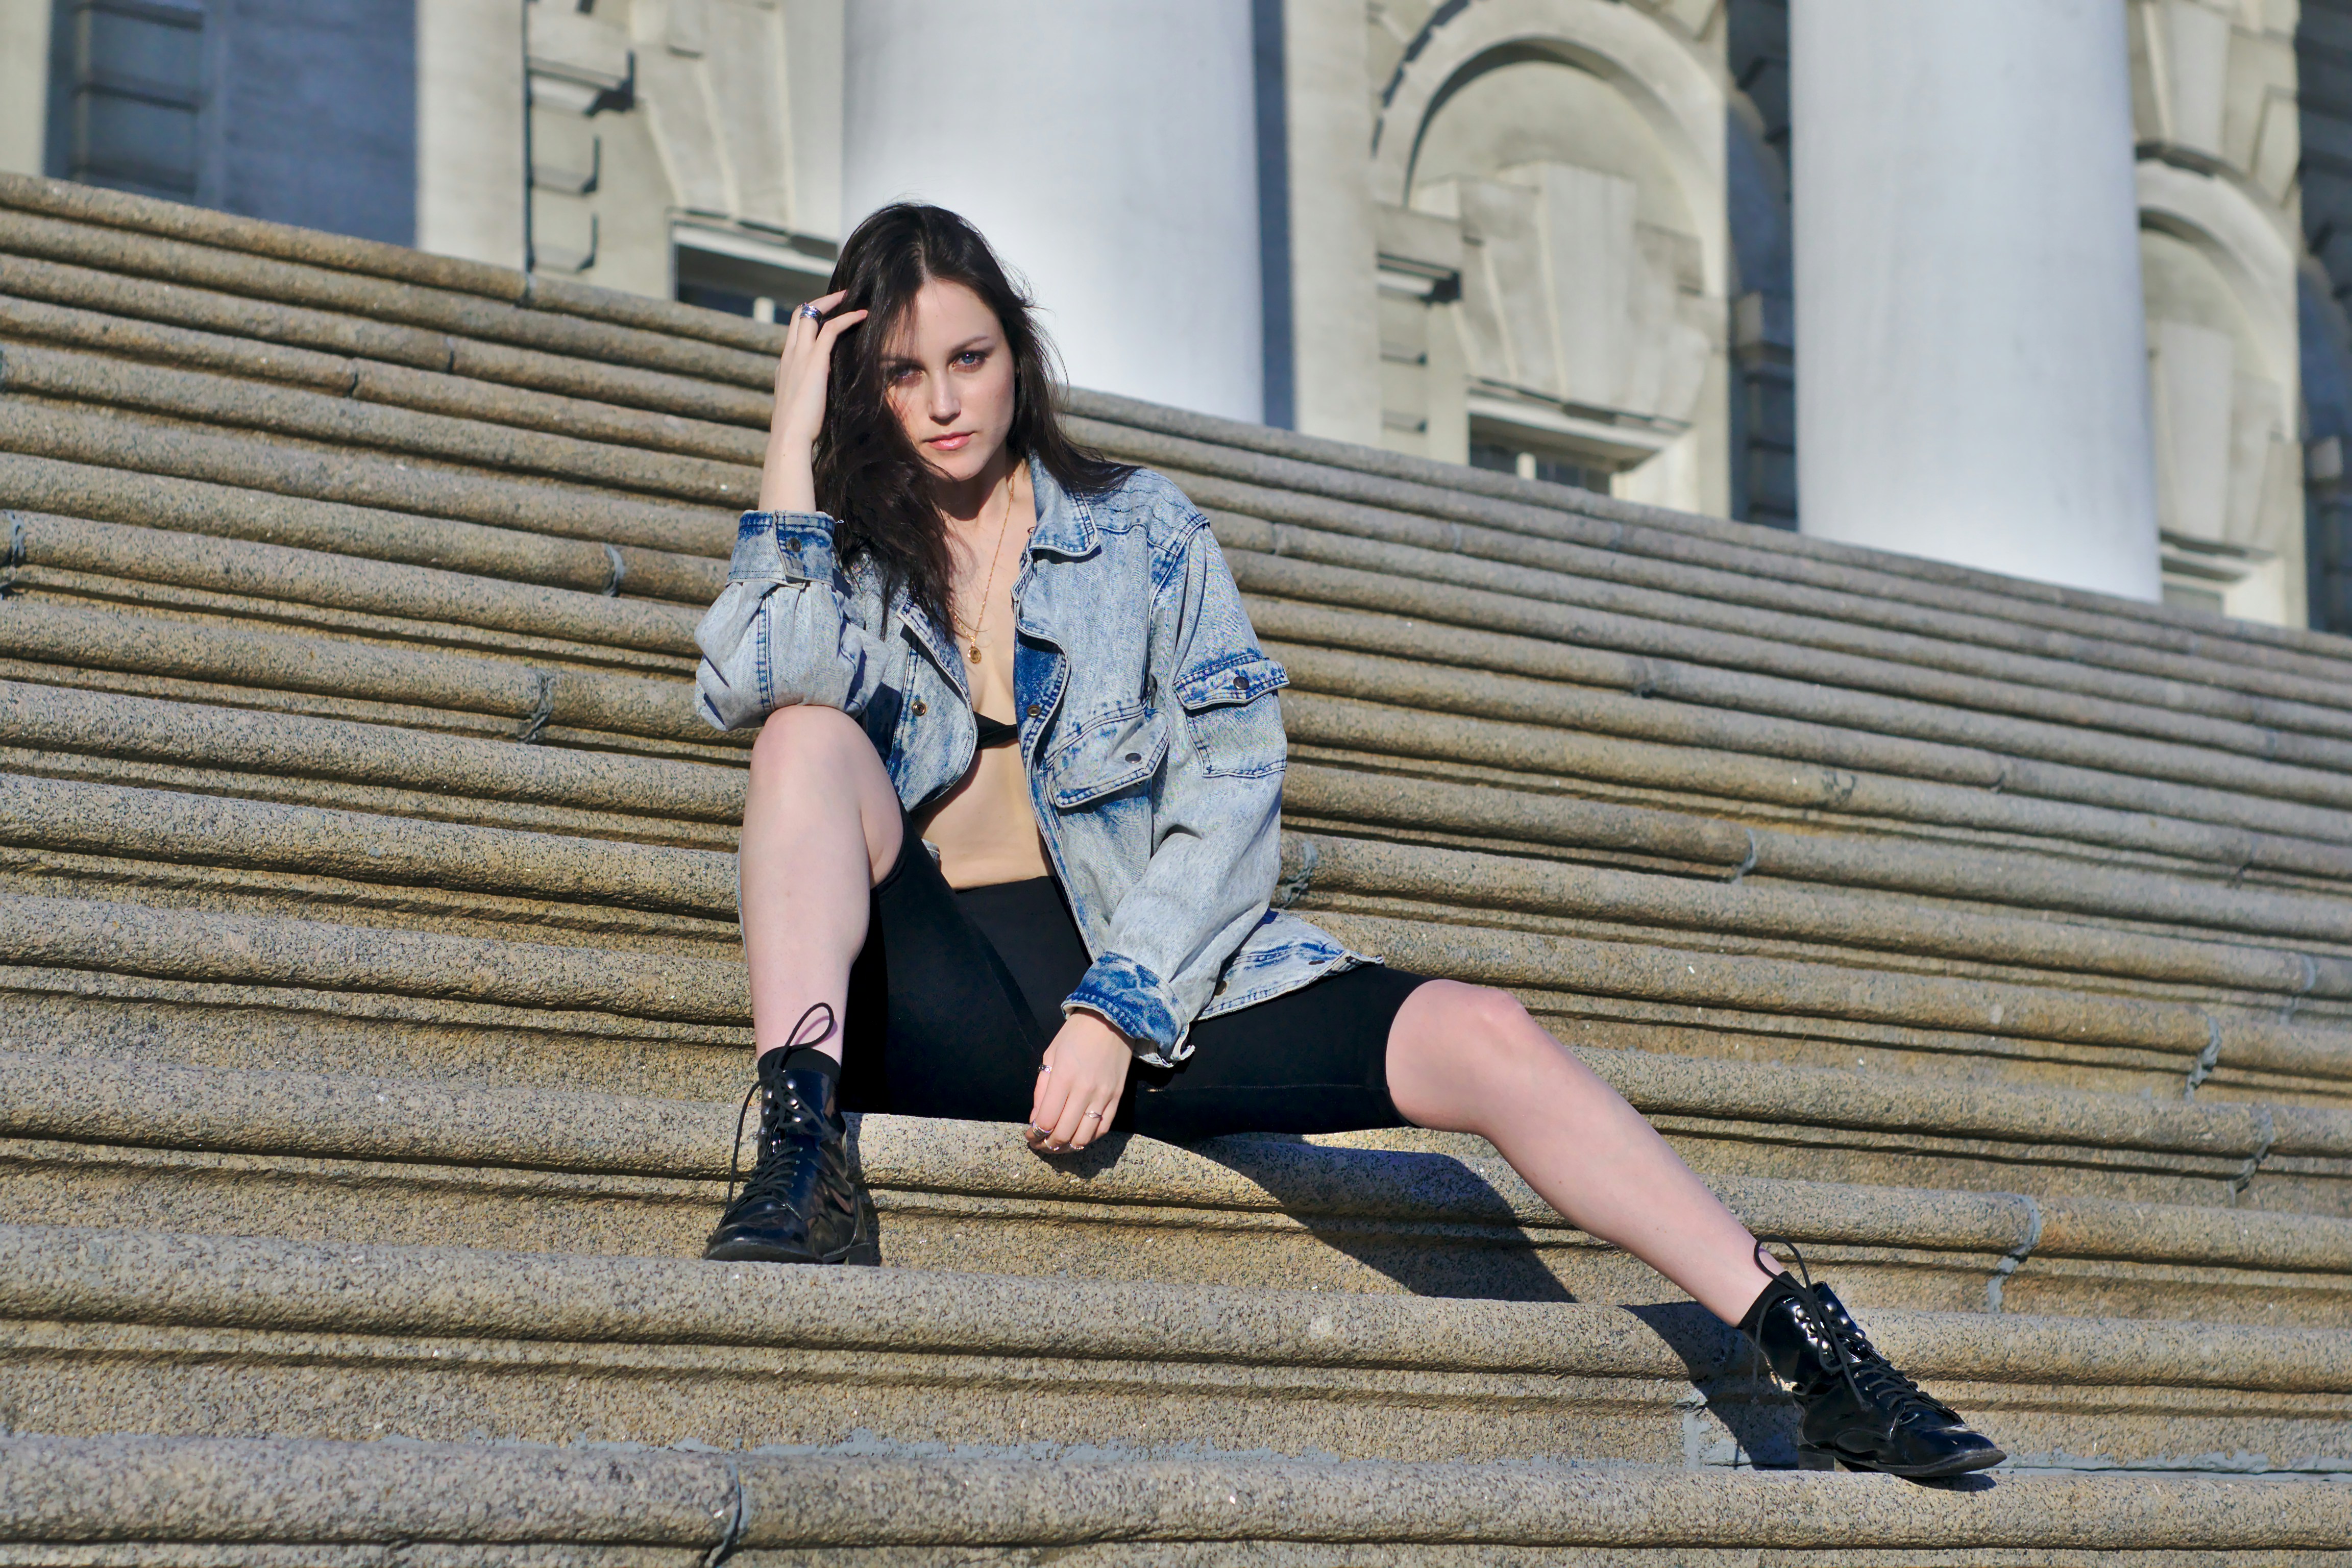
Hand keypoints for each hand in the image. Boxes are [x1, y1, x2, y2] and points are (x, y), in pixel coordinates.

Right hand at [758, 289, 868, 512]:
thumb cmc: (799, 431)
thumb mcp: (804, 408)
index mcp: (785, 367)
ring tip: (852, 299)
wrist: (790, 437)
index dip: (810, 321)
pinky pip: (831, 328)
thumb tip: (825, 399)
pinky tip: (862, 316)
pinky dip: (847, 318)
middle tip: (840, 297)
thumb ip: (812, 396)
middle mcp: (788, 356)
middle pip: (798, 316)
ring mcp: (798, 356)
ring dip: (832, 303)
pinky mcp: (814, 360)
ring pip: (810, 314)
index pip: (795, 334)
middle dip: (819, 303)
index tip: (827, 318)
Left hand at [1027, 1011, 1132, 1152]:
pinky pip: (1103, 1129)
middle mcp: (1084, 1091)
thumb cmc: (1074, 1035)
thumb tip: (1036, 1120)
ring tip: (1058, 1145)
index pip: (1046, 1121)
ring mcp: (1103, 1096)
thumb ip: (1041, 1090)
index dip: (1035, 1135)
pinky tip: (1078, 1137)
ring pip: (1084, 1137)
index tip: (1029, 1137)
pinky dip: (1088, 1139)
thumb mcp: (1050, 1056)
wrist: (1111, 1020)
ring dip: (1068, 1147)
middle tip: (1040, 1145)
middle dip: (1048, 1145)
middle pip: (1064, 1134)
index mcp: (1063, 1078)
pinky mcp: (1117, 1098)